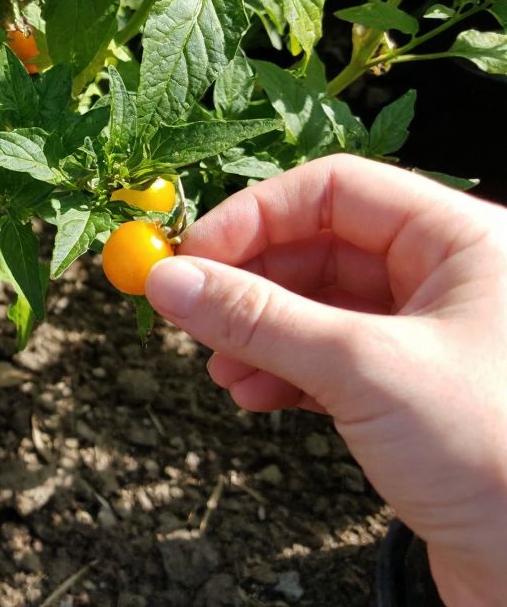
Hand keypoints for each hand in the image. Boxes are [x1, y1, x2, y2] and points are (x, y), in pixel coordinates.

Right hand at [143, 154, 506, 605]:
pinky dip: (286, 371)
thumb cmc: (500, 455)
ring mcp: (437, 336)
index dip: (255, 217)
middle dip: (251, 283)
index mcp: (464, 241)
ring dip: (260, 334)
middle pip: (323, 247)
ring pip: (323, 308)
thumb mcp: (363, 369)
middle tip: (192, 312)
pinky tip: (255, 395)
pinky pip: (335, 359)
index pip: (337, 190)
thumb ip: (259, 319)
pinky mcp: (420, 392)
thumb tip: (170, 281)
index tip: (192, 257)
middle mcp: (454, 278)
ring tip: (221, 368)